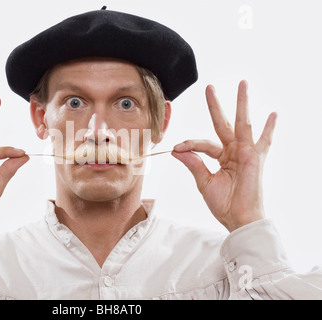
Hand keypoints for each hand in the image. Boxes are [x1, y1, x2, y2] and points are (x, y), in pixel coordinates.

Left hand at [172, 80, 276, 231]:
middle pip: (223, 123)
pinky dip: (269, 129)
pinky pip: (264, 142)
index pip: (203, 143)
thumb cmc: (224, 203)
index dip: (189, 144)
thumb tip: (176, 150)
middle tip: (209, 87)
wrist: (237, 218)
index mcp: (221, 157)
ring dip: (242, 103)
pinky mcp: (255, 158)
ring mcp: (245, 153)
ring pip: (242, 123)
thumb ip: (193, 163)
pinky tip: (273, 114)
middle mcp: (234, 151)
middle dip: (216, 105)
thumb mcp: (204, 181)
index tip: (177, 148)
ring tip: (242, 84)